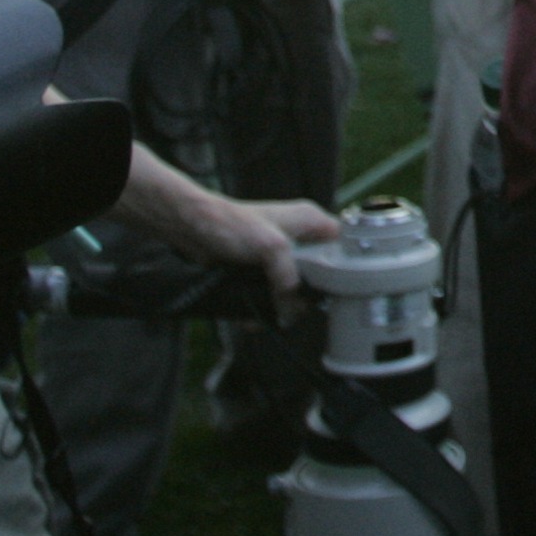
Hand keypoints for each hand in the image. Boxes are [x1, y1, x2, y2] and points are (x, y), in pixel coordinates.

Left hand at [168, 189, 343, 296]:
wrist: (192, 229)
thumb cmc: (230, 224)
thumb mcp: (271, 247)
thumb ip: (289, 276)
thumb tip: (293, 307)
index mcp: (309, 220)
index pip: (343, 244)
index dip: (342, 267)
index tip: (334, 290)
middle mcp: (299, 236)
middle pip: (319, 274)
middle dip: (304, 296)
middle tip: (293, 307)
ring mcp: (280, 254)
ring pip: (294, 288)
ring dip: (282, 306)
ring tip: (269, 314)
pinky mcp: (263, 269)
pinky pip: (274, 293)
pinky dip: (265, 306)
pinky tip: (253, 313)